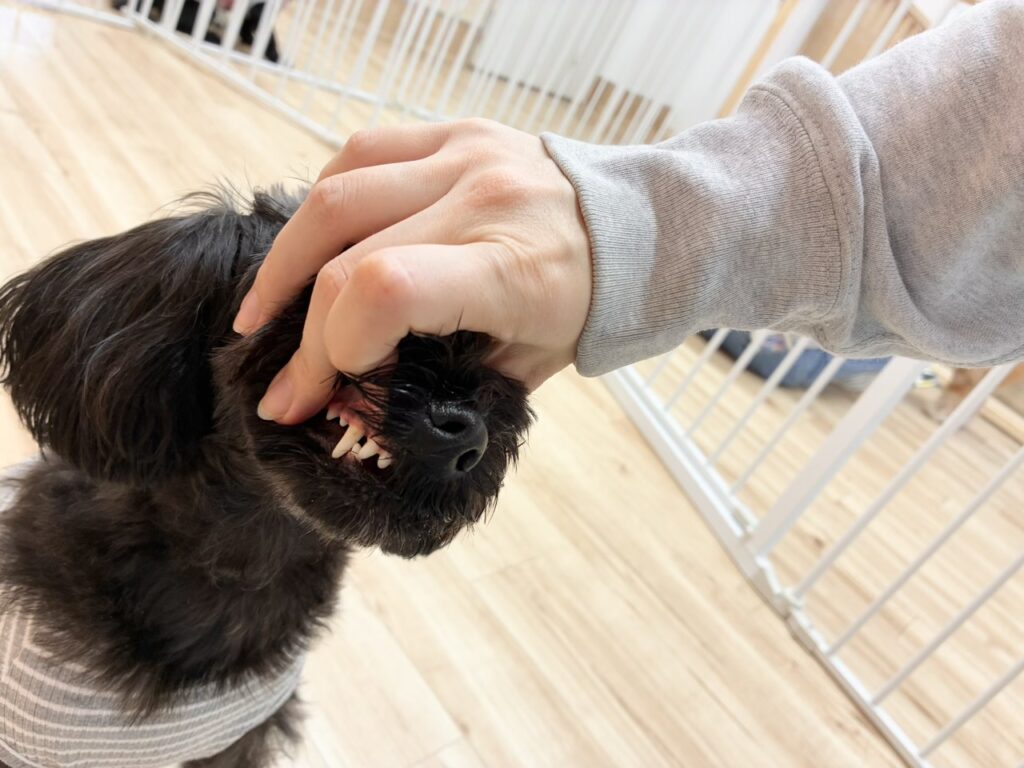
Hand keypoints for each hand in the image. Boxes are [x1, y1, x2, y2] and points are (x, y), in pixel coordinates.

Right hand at [234, 118, 591, 424]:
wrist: (638, 225)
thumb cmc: (585, 306)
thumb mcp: (528, 366)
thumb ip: (445, 388)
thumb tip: (355, 412)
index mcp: (513, 269)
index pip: (388, 290)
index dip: (334, 348)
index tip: (319, 395)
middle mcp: (483, 199)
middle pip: (347, 255)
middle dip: (301, 333)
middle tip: (283, 383)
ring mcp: (466, 156)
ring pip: (336, 194)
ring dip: (285, 261)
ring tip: (264, 311)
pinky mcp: (454, 132)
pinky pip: (361, 153)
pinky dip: (322, 206)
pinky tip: (310, 247)